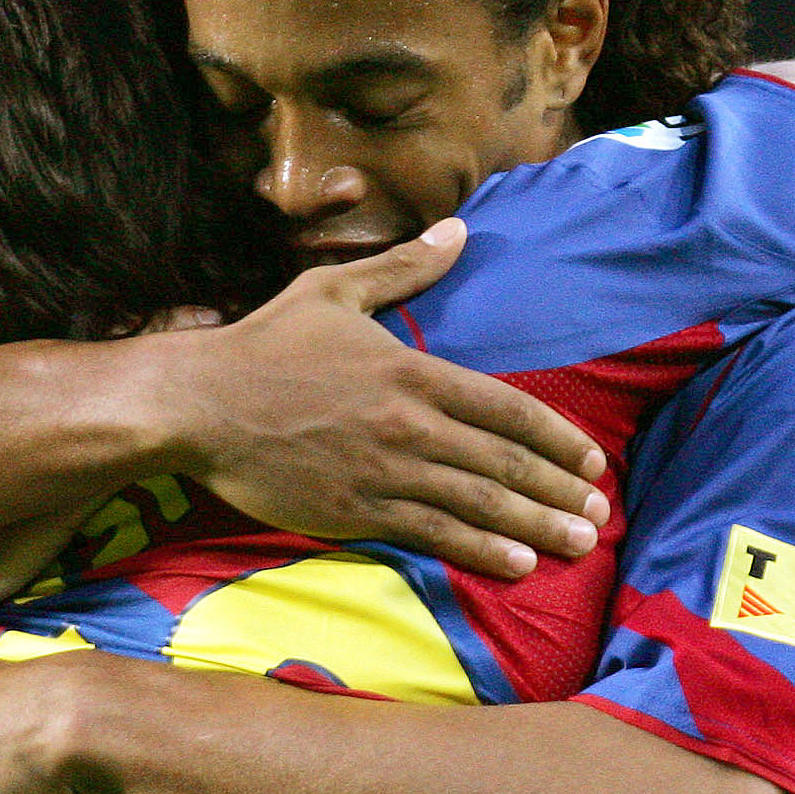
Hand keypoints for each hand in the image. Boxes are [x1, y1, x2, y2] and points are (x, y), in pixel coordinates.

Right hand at [169, 218, 610, 579]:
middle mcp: (408, 422)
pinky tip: (516, 562)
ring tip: (577, 543)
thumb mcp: (333, 291)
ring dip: (535, 525)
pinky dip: (479, 548)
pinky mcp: (353, 508)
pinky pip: (431, 533)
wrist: (196, 403)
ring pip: (478, 503)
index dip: (558, 438)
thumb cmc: (261, 346)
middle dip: (560, 490)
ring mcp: (383, 470)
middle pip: (505, 462)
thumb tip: (459, 231)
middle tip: (598, 513)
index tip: (593, 460)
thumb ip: (403, 268)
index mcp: (410, 369)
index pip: (507, 408)